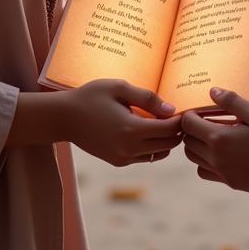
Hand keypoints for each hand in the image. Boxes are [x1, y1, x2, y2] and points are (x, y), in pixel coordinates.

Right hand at [64, 79, 182, 166]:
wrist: (63, 117)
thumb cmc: (91, 96)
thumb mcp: (119, 88)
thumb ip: (148, 99)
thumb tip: (171, 109)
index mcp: (131, 129)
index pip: (169, 130)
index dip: (180, 120)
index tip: (185, 108)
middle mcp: (129, 149)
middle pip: (168, 144)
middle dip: (177, 131)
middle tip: (178, 115)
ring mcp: (123, 158)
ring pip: (159, 154)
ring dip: (166, 140)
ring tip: (165, 122)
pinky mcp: (117, 161)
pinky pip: (145, 157)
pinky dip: (153, 146)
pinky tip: (149, 130)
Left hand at [181, 87, 248, 195]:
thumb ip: (232, 101)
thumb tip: (212, 92)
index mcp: (219, 138)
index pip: (188, 124)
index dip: (190, 113)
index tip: (199, 108)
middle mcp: (216, 158)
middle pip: (188, 141)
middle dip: (192, 128)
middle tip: (205, 119)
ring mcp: (222, 172)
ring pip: (194, 158)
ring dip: (197, 145)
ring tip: (212, 134)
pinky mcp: (230, 182)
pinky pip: (205, 172)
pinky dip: (205, 162)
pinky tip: (221, 152)